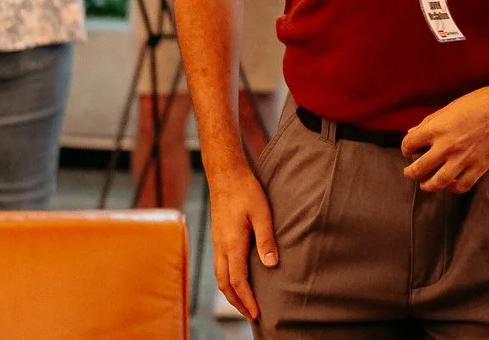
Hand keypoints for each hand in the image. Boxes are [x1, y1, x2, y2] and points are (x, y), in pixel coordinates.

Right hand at [206, 157, 277, 321]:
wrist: (225, 174)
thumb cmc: (245, 190)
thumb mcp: (262, 212)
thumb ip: (266, 239)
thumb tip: (271, 265)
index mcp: (232, 243)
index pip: (238, 280)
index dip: (247, 299)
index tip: (256, 314)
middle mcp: (221, 246)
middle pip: (225, 284)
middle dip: (237, 302)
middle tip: (250, 316)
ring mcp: (217, 242)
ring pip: (220, 276)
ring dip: (231, 293)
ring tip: (243, 303)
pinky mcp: (217, 237)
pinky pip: (219, 266)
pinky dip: (227, 280)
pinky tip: (236, 279)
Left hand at [401, 75, 488, 193]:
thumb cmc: (482, 101)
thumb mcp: (452, 107)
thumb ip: (431, 122)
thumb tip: (413, 132)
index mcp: (438, 127)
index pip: (409, 144)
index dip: (406, 148)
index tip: (410, 150)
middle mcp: (447, 145)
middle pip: (419, 168)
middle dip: (411, 172)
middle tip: (410, 172)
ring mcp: (463, 158)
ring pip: (438, 182)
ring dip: (428, 185)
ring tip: (426, 184)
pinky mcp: (480, 167)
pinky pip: (461, 185)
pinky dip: (453, 187)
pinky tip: (451, 183)